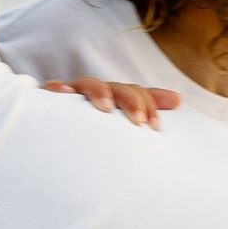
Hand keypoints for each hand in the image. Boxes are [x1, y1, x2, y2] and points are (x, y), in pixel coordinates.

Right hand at [37, 77, 178, 129]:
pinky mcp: (48, 102)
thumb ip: (145, 112)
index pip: (136, 93)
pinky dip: (57, 89)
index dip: (149, 104)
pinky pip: (52, 91)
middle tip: (139, 122)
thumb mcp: (119, 128)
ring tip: (106, 108)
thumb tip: (179, 98)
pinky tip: (62, 93)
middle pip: (117, 88)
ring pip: (89, 84)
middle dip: (130, 100)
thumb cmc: (92, 136)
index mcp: (115, 100)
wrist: (54, 144)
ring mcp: (72, 96)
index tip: (156, 128)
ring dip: (99, 92)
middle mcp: (96, 94)